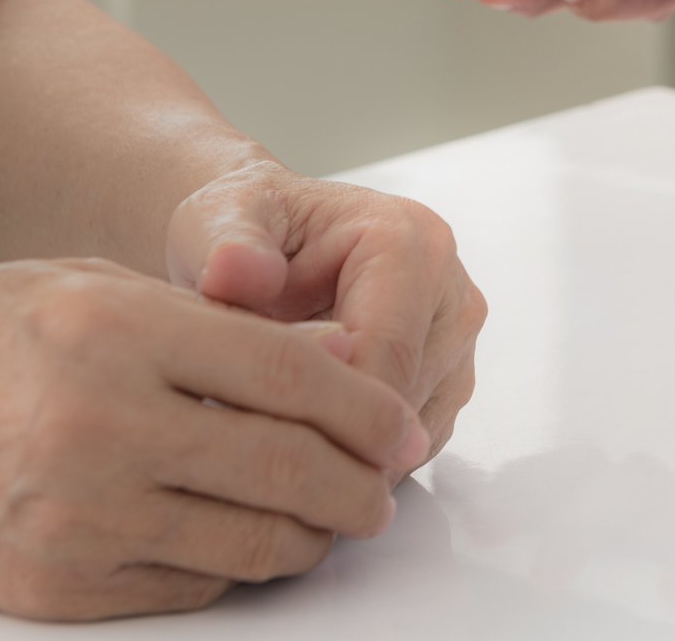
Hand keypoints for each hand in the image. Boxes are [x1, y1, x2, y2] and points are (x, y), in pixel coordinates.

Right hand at [0, 259, 428, 619]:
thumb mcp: (92, 287)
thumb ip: (214, 325)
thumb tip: (342, 366)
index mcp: (118, 332)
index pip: (289, 374)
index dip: (366, 407)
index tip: (403, 426)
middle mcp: (103, 425)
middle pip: (286, 467)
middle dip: (360, 483)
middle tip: (387, 486)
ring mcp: (80, 516)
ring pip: (250, 541)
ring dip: (313, 535)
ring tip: (336, 517)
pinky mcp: (59, 585)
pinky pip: (190, 585)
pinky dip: (238, 565)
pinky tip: (252, 540)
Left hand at [167, 168, 485, 460]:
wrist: (269, 241)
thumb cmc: (249, 231)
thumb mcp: (217, 219)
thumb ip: (224, 244)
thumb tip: (233, 271)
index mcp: (410, 245)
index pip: (385, 357)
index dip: (321, 414)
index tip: (253, 441)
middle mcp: (451, 295)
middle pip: (402, 406)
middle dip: (324, 436)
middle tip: (247, 442)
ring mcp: (457, 345)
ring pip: (408, 438)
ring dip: (340, 450)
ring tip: (270, 427)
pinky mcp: (449, 383)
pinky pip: (408, 448)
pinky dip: (356, 455)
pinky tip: (301, 431)